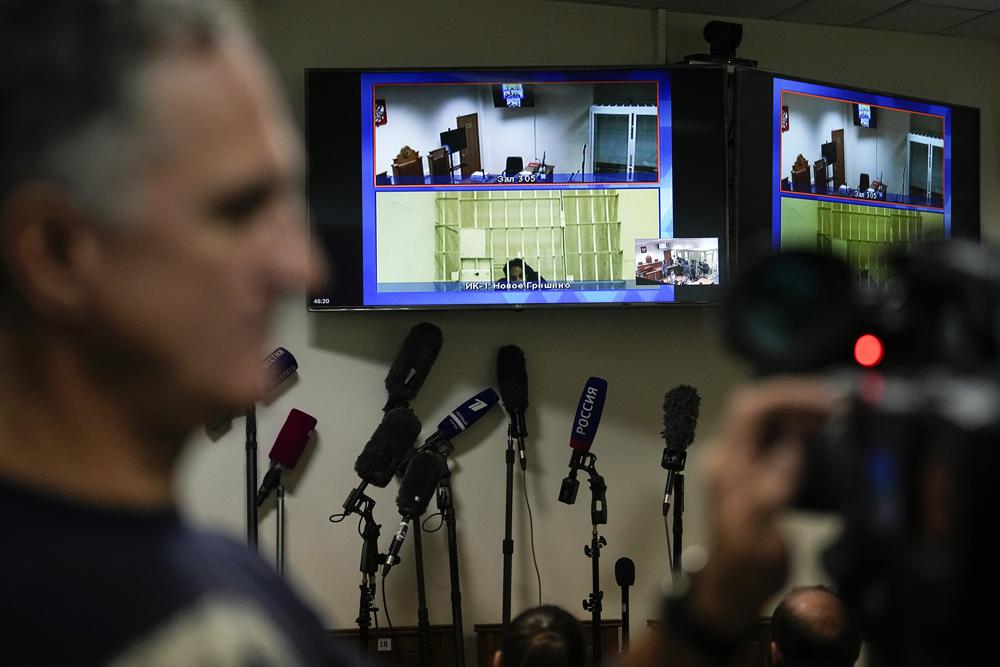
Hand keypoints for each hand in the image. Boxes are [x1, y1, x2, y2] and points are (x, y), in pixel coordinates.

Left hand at [689, 377, 842, 633]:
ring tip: (838, 411)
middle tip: (839, 402)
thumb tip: (792, 450)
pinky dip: (802, 426)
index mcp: (727, 465)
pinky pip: (777, 434)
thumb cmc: (744, 567)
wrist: (733, 588)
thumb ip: (770, 492)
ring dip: (801, 408)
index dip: (786, 395)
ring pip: (769, 417)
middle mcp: (730, 455)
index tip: (824, 399)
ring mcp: (741, 461)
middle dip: (798, 396)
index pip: (749, 409)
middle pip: (760, 405)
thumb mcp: (757, 535)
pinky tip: (826, 431)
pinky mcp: (755, 470)